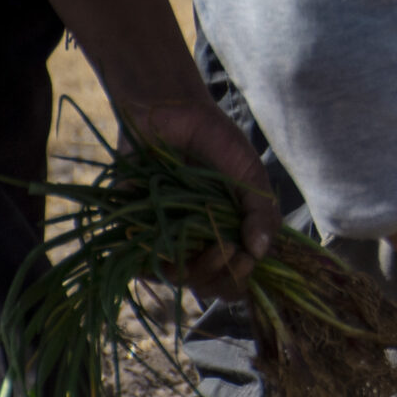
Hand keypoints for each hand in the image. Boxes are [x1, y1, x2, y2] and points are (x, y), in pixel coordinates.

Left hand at [119, 97, 280, 301]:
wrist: (168, 111)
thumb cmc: (215, 138)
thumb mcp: (249, 173)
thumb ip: (261, 212)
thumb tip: (261, 253)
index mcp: (230, 230)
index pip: (239, 275)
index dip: (244, 278)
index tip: (248, 258)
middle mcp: (199, 240)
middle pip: (211, 285)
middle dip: (224, 277)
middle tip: (230, 251)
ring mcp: (168, 238)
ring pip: (181, 279)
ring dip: (198, 271)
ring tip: (212, 246)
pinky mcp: (135, 231)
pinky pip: (144, 263)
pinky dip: (162, 259)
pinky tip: (175, 242)